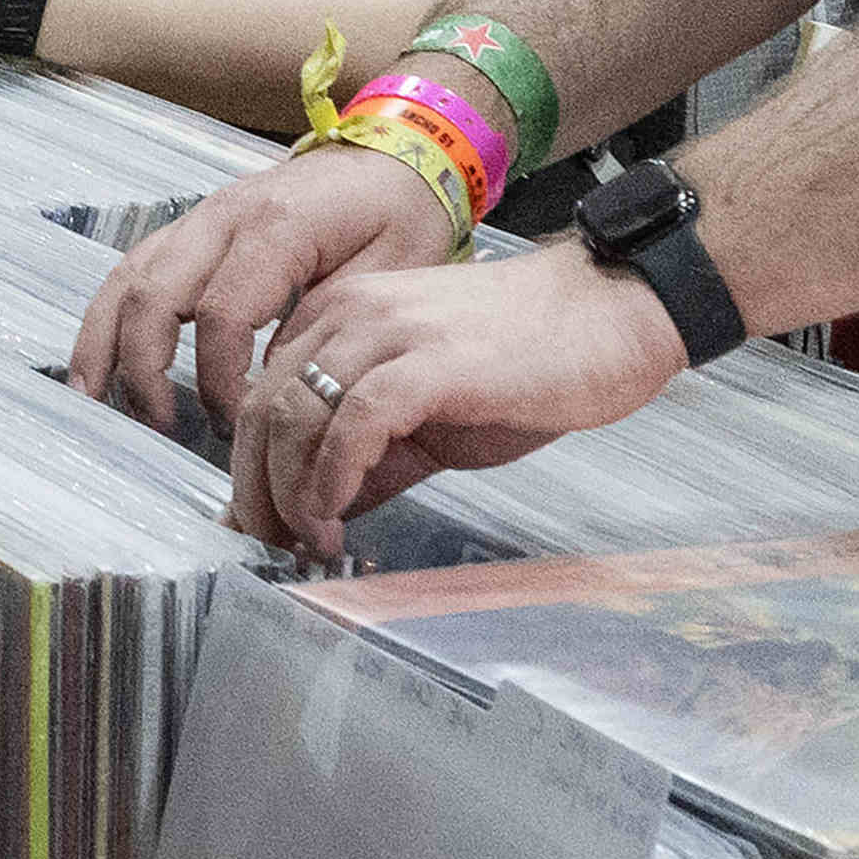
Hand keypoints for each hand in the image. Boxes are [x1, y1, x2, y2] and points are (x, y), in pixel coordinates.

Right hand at [63, 144, 458, 439]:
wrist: (394, 154)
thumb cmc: (399, 216)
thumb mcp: (391, 272)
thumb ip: (327, 325)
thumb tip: (269, 383)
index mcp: (276, 226)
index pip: (220, 315)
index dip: (217, 379)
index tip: (236, 424)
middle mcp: (223, 215)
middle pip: (154, 294)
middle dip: (144, 367)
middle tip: (160, 426)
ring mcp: (200, 216)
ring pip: (128, 278)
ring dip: (103, 341)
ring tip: (93, 400)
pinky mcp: (192, 226)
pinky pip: (133, 268)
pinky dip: (108, 316)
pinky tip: (99, 361)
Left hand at [220, 243, 683, 553]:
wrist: (610, 312)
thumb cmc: (527, 358)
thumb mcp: (428, 410)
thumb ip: (372, 455)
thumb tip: (323, 512)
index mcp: (337, 315)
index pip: (258, 394)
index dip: (248, 469)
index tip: (259, 527)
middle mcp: (347, 312)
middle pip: (260, 407)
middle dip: (255, 489)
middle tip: (270, 546)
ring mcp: (387, 332)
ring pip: (293, 411)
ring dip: (289, 491)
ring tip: (309, 541)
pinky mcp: (431, 362)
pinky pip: (355, 420)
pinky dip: (333, 474)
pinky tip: (337, 513)